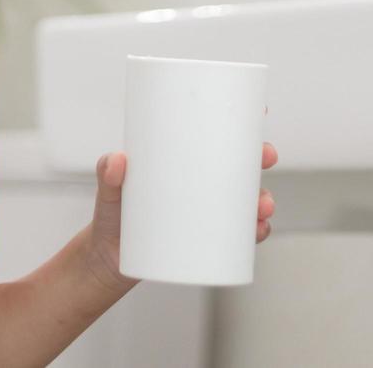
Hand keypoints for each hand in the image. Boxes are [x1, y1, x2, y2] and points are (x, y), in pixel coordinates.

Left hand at [85, 141, 278, 292]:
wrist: (109, 260)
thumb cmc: (111, 216)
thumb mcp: (108, 191)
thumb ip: (107, 173)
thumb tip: (118, 160)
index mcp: (179, 162)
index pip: (213, 137)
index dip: (240, 124)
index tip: (259, 112)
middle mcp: (197, 184)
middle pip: (238, 165)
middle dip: (260, 157)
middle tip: (265, 156)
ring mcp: (204, 211)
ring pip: (245, 200)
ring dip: (263, 198)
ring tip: (262, 205)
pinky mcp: (206, 239)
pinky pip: (240, 234)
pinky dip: (256, 231)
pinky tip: (261, 229)